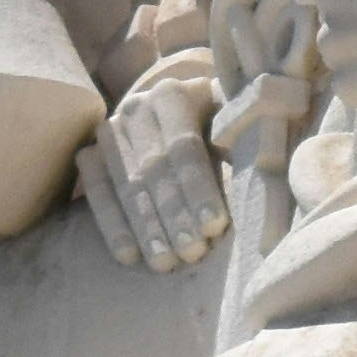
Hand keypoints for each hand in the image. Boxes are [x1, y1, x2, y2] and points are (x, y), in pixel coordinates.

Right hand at [76, 50, 230, 272]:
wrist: (179, 111)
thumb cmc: (222, 124)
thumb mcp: (238, 121)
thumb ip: (250, 141)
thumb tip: (267, 177)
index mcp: (174, 93)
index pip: (183, 146)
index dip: (198, 188)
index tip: (215, 227)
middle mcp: (135, 107)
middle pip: (153, 169)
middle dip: (173, 216)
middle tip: (193, 254)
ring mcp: (107, 131)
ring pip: (126, 185)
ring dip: (146, 228)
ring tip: (166, 264)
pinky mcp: (89, 155)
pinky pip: (97, 195)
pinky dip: (114, 228)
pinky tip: (129, 257)